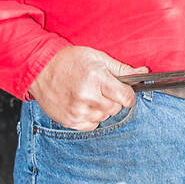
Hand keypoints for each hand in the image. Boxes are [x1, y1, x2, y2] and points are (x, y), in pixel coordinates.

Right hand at [28, 46, 147, 129]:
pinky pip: (91, 125)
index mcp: (97, 79)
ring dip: (101, 109)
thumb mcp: (98, 58)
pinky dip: (90, 117)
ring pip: (104, 118)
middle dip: (113, 100)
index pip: (126, 98)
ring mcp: (77, 111)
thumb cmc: (70, 61)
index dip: (128, 95)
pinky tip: (81, 104)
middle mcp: (87, 97)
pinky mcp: (70, 121)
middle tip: (101, 89)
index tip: (124, 92)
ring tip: (89, 95)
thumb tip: (144, 73)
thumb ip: (122, 69)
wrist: (41, 69)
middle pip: (115, 109)